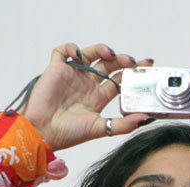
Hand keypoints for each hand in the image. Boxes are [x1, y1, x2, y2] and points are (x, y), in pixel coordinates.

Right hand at [21, 43, 154, 149]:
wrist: (43, 133)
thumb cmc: (69, 134)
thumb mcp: (101, 129)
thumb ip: (123, 125)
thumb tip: (146, 118)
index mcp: (98, 97)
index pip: (119, 80)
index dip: (132, 73)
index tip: (145, 67)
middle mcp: (87, 85)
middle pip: (108, 65)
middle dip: (121, 60)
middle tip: (131, 61)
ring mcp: (72, 75)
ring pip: (90, 54)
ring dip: (101, 49)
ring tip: (109, 54)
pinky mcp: (56, 69)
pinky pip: (62, 52)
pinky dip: (71, 48)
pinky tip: (78, 55)